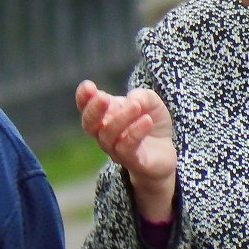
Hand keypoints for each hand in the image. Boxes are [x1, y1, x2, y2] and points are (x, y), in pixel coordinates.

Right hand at [76, 80, 176, 222]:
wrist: (165, 149)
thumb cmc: (150, 121)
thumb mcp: (150, 101)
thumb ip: (141, 96)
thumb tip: (132, 100)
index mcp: (104, 115)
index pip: (86, 107)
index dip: (83, 97)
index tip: (88, 86)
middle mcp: (104, 133)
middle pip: (89, 125)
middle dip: (93, 110)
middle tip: (103, 98)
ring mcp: (116, 149)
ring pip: (108, 136)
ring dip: (120, 119)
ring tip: (136, 106)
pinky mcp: (132, 161)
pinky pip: (126, 148)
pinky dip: (135, 132)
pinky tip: (147, 121)